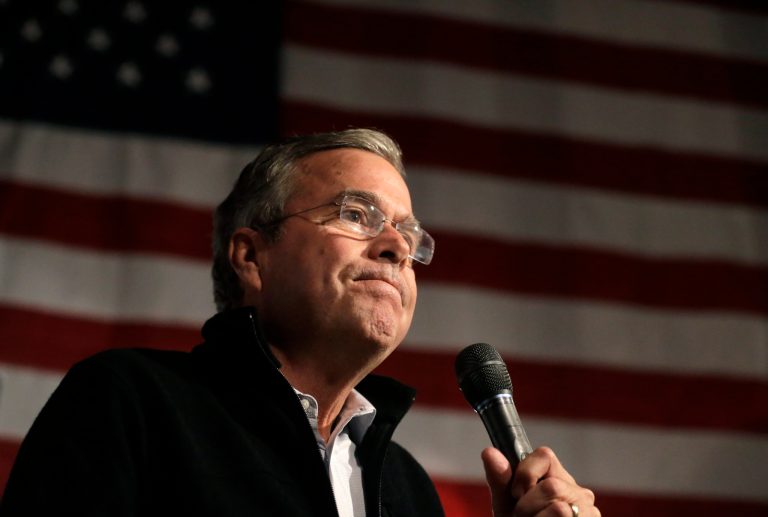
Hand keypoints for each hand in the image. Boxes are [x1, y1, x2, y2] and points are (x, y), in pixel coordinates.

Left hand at [482, 446, 599, 516]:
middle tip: (523, 516)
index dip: (525, 473)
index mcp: (558, 478)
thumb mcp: (506, 506)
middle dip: (528, 505)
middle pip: (551, 486)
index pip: (545, 455)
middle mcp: (578, 492)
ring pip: (559, 508)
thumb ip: (499, 481)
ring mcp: (589, 512)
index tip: (516, 493)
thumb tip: (489, 452)